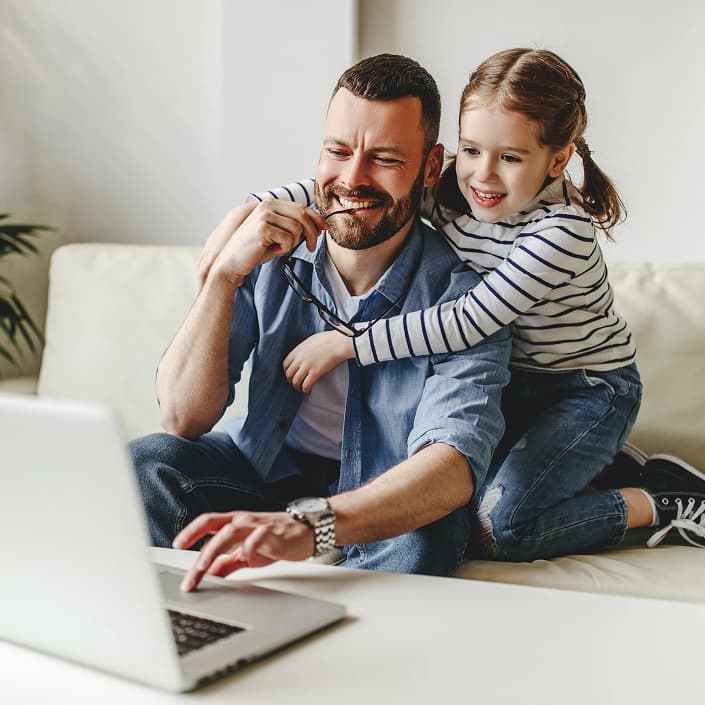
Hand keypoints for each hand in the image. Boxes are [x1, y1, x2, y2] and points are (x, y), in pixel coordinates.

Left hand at [173, 510, 314, 590]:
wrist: (309, 531)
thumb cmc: (278, 539)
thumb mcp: (248, 554)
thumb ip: (228, 562)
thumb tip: (207, 574)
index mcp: (236, 523)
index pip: (208, 522)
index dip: (192, 531)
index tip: (177, 544)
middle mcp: (245, 521)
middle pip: (215, 524)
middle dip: (197, 542)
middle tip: (188, 567)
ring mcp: (259, 525)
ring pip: (231, 530)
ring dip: (215, 548)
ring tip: (203, 566)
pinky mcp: (275, 533)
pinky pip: (259, 537)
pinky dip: (249, 546)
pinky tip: (244, 557)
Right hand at [207, 201, 326, 287]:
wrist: (232, 262)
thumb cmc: (255, 250)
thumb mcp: (277, 235)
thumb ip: (293, 227)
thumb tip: (317, 226)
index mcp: (270, 204)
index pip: (301, 207)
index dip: (316, 219)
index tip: (323, 229)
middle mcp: (267, 205)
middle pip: (303, 215)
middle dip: (311, 232)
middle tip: (311, 247)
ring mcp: (264, 215)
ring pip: (297, 229)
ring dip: (293, 243)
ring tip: (279, 248)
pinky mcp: (263, 228)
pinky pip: (288, 239)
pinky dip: (284, 248)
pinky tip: (273, 250)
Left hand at [283, 331, 354, 393]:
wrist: (338, 343)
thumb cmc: (328, 339)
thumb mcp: (310, 341)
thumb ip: (304, 349)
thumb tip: (304, 354)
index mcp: (298, 350)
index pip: (285, 364)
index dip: (287, 371)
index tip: (291, 374)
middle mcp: (299, 359)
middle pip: (289, 374)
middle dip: (291, 380)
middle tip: (296, 383)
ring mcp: (307, 366)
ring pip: (295, 381)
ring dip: (297, 387)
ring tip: (302, 389)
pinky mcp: (315, 373)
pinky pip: (306, 385)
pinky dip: (305, 390)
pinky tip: (308, 391)